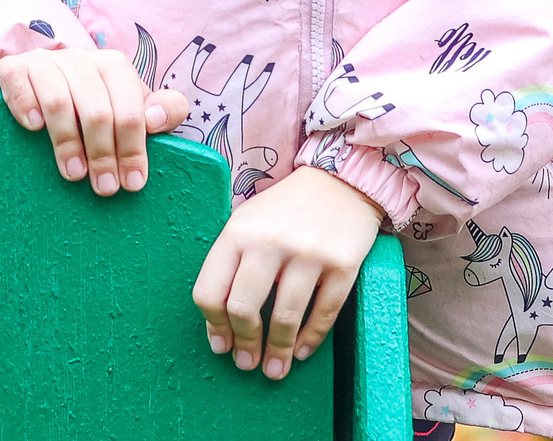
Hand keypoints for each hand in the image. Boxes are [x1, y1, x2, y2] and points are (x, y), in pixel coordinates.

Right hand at [0, 47, 190, 195]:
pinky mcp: (12, 66)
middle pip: (96, 110)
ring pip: (59, 101)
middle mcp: (80, 59)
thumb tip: (157, 120)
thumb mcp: (130, 108)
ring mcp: (44, 61)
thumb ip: (163, 112)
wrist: (35, 86)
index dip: (134, 148)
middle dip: (103, 154)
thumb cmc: (91, 106)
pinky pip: (19, 82)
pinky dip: (26, 105)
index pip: (130, 109)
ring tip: (73, 174)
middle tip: (104, 187)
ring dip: (67, 143)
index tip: (133, 183)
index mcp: (113, 67)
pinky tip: (33, 128)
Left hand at [192, 165, 383, 379]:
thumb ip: (230, 265)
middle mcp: (268, 242)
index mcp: (236, 233)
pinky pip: (324, 313)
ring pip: (285, 316)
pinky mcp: (343, 264)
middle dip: (244, 344)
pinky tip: (300, 352)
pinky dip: (310, 339)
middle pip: (243, 308)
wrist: (339, 182)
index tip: (220, 345)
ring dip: (278, 351)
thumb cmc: (284, 210)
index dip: (213, 325)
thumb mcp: (246, 224)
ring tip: (274, 370)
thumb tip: (221, 323)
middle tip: (246, 364)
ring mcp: (307, 253)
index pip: (210, 290)